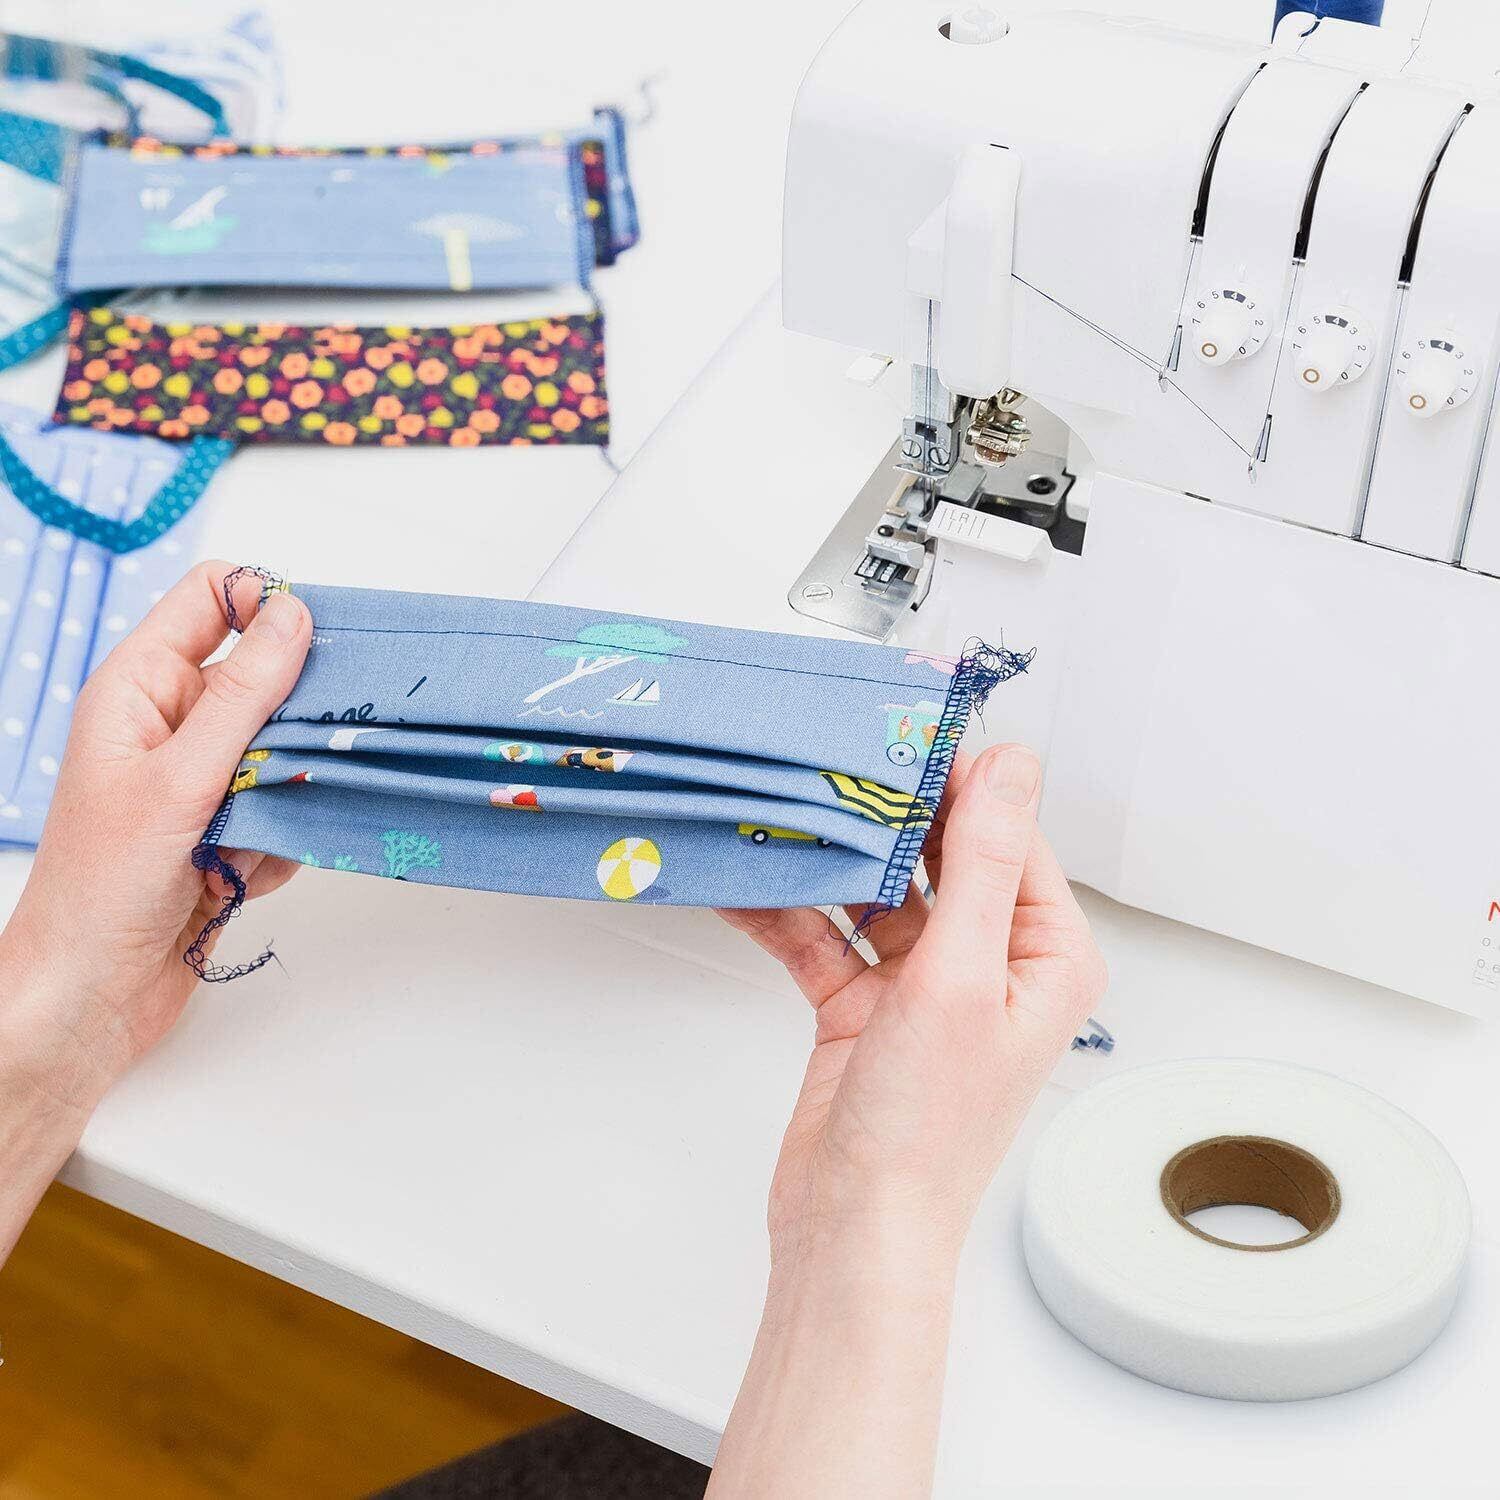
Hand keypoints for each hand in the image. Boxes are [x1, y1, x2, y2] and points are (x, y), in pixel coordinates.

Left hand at [0, 562, 311, 1114]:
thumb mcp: (181, 778)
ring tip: (248, 835)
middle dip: (293, 719)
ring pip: (287, 749)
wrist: (90, 997)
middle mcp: (173, 724)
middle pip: (266, 677)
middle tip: (306, 750)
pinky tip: (238, 877)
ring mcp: (201, 778)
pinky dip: (279, 842)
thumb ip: (244, 695)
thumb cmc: (103, 888)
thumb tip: (294, 613)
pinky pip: (287, 808)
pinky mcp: (228, 827)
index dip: (266, 604)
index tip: (317, 643)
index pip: (213, 599)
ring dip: (285, 793)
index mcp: (141, 688)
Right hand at [722, 743, 1106, 1272]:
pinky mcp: (862, 1005)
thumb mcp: (961, 976)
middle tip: (833, 756)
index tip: (906, 728)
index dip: (959, 781)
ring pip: (874, 892)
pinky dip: (788, 912)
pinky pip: (824, 937)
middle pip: (936, 858)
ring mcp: (922, 984)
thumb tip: (1010, 766)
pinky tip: (747, 883)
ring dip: (829, 859)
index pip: (1006, 837)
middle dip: (884, 814)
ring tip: (783, 809)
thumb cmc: (927, 1127)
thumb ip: (980, 864)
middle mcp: (989, 963)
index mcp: (1042, 955)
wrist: (853, 1226)